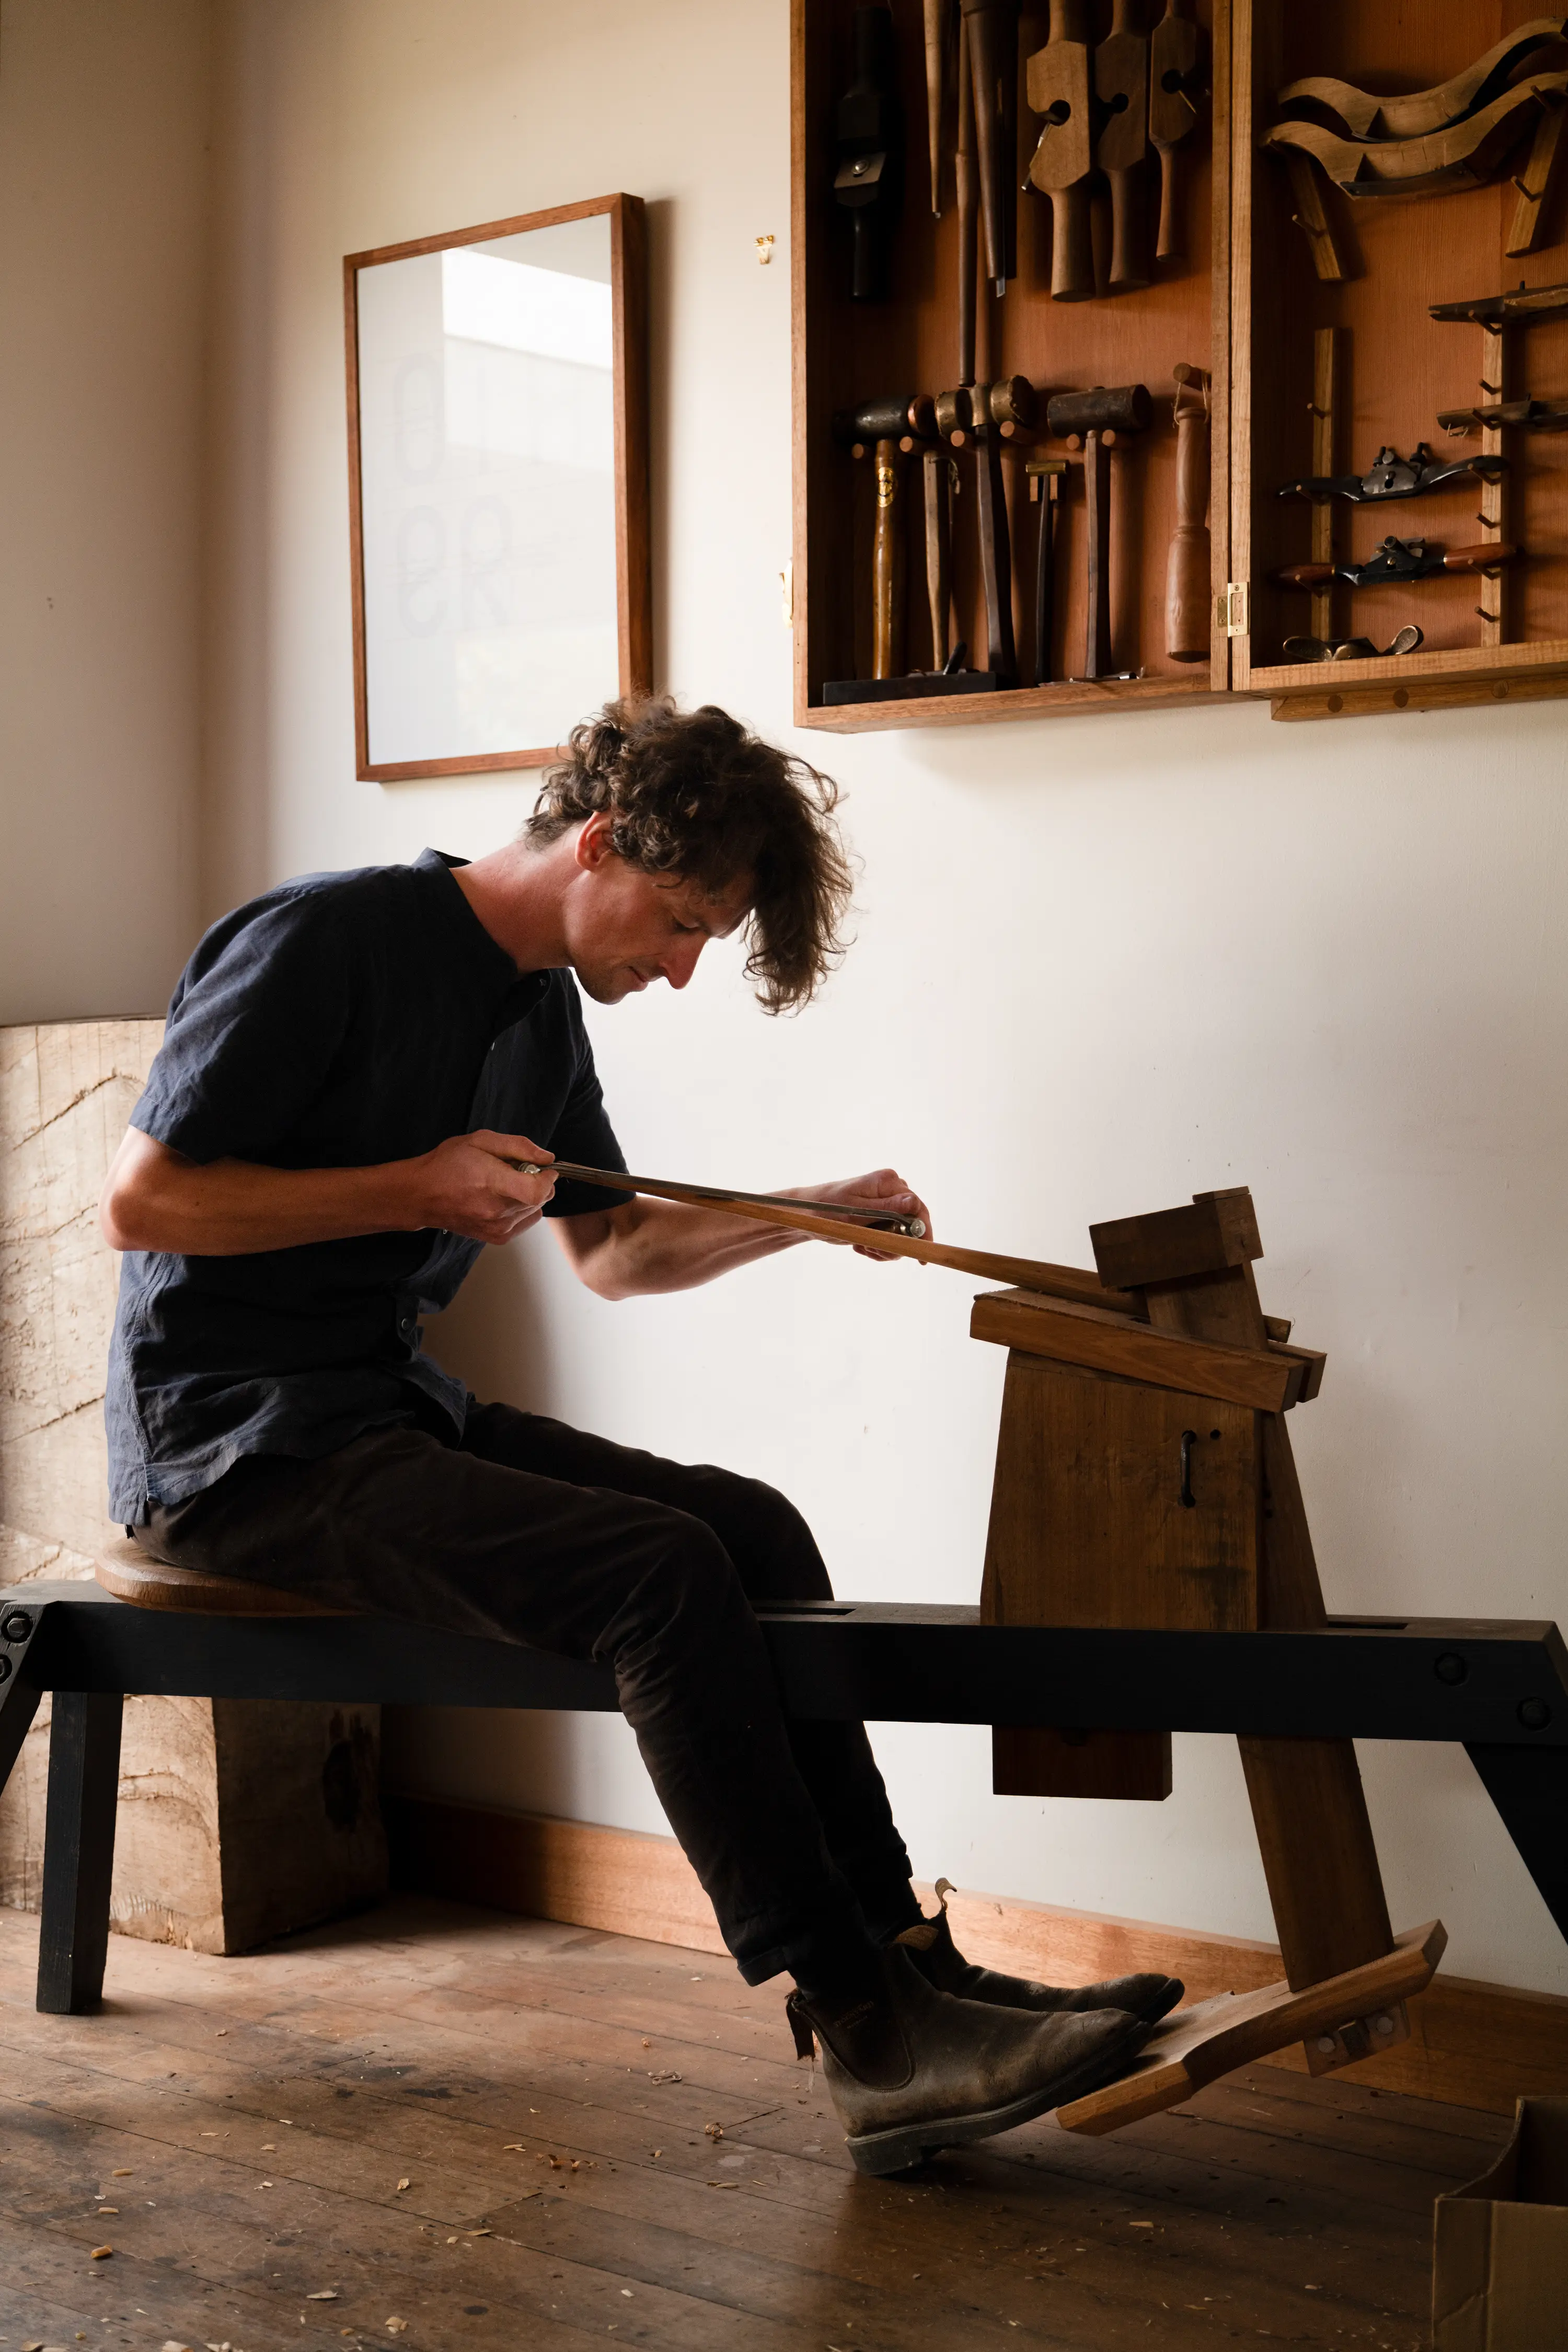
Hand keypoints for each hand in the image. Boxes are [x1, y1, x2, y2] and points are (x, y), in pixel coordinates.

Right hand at [410, 1130, 556, 1244]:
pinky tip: (502, 1199)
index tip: (543, 1168)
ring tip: (503, 1185)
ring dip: (528, 1194)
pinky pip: (527, 1220)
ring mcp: (498, 1228)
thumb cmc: (447, 1164)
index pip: (537, 1190)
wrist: (422, 1195)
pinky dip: (522, 1208)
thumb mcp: (480, 1140)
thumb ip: (518, 1146)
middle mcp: (497, 1210)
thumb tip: (547, 1158)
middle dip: (537, 1180)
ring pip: (536, 1208)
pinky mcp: (498, 1237)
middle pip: (542, 1198)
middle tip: (514, 1171)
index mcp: (492, 1183)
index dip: (548, 1177)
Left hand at [786, 1168, 932, 1260]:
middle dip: (895, 1243)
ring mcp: (888, 1203)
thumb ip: (888, 1208)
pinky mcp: (882, 1216)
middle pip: (912, 1224)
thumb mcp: (857, 1212)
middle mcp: (892, 1189)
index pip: (918, 1208)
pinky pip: (891, 1238)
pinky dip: (878, 1246)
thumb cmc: (827, 1209)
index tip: (923, 1254)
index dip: (924, 1232)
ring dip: (884, 1247)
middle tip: (871, 1248)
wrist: (807, 1214)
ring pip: (902, 1235)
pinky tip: (861, 1245)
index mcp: (888, 1181)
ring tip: (862, 1246)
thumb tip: (915, 1202)